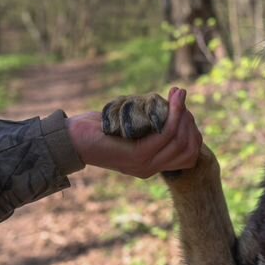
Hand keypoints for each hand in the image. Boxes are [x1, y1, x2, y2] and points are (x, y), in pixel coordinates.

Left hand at [67, 87, 201, 177]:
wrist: (71, 139)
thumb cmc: (100, 128)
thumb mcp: (132, 127)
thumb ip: (151, 124)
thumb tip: (175, 104)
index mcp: (152, 166)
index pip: (190, 155)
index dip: (193, 132)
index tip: (183, 110)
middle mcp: (151, 169)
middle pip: (190, 149)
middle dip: (190, 121)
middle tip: (179, 99)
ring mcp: (145, 164)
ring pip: (181, 142)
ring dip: (184, 114)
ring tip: (178, 95)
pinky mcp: (138, 155)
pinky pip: (166, 134)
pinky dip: (174, 114)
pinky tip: (172, 99)